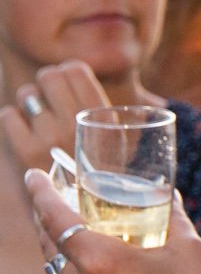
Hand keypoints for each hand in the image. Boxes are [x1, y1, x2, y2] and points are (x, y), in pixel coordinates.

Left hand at [0, 60, 109, 182]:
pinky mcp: (26, 151)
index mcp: (103, 115)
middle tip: (50, 96)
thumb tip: (69, 71)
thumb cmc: (101, 163)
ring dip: (30, 102)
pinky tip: (25, 129)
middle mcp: (77, 124)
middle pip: (49, 76)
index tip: (67, 84)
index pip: (74, 69)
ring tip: (39, 116)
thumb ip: (99, 104)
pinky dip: (13, 119)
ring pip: (27, 95)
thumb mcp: (116, 133)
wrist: (86, 204)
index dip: (66, 72)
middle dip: (46, 83)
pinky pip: (8, 115)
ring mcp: (50, 138)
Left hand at [24, 168, 200, 273]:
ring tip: (109, 264)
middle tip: (64, 212)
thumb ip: (170, 218)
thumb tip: (166, 196)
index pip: (56, 218)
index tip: (32, 177)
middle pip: (53, 251)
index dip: (41, 194)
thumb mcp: (190, 249)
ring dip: (80, 268)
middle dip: (53, 228)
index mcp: (103, 260)